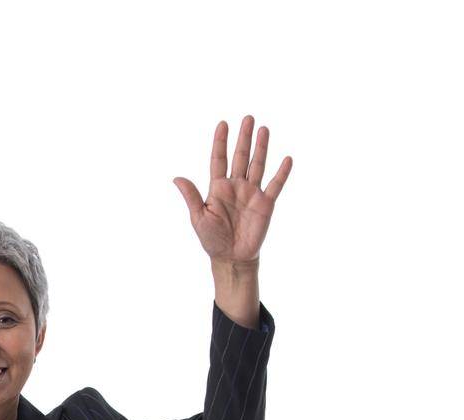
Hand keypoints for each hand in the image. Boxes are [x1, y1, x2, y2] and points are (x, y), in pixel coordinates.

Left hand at [172, 116, 291, 265]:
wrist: (231, 258)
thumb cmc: (212, 239)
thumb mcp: (199, 218)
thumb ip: (191, 197)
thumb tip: (176, 178)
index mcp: (218, 187)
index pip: (219, 159)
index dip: (220, 142)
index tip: (223, 124)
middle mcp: (236, 186)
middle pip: (240, 156)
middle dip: (244, 138)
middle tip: (248, 118)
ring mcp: (252, 193)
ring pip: (257, 165)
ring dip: (261, 148)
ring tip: (263, 129)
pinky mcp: (266, 204)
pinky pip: (275, 185)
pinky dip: (282, 173)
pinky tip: (287, 159)